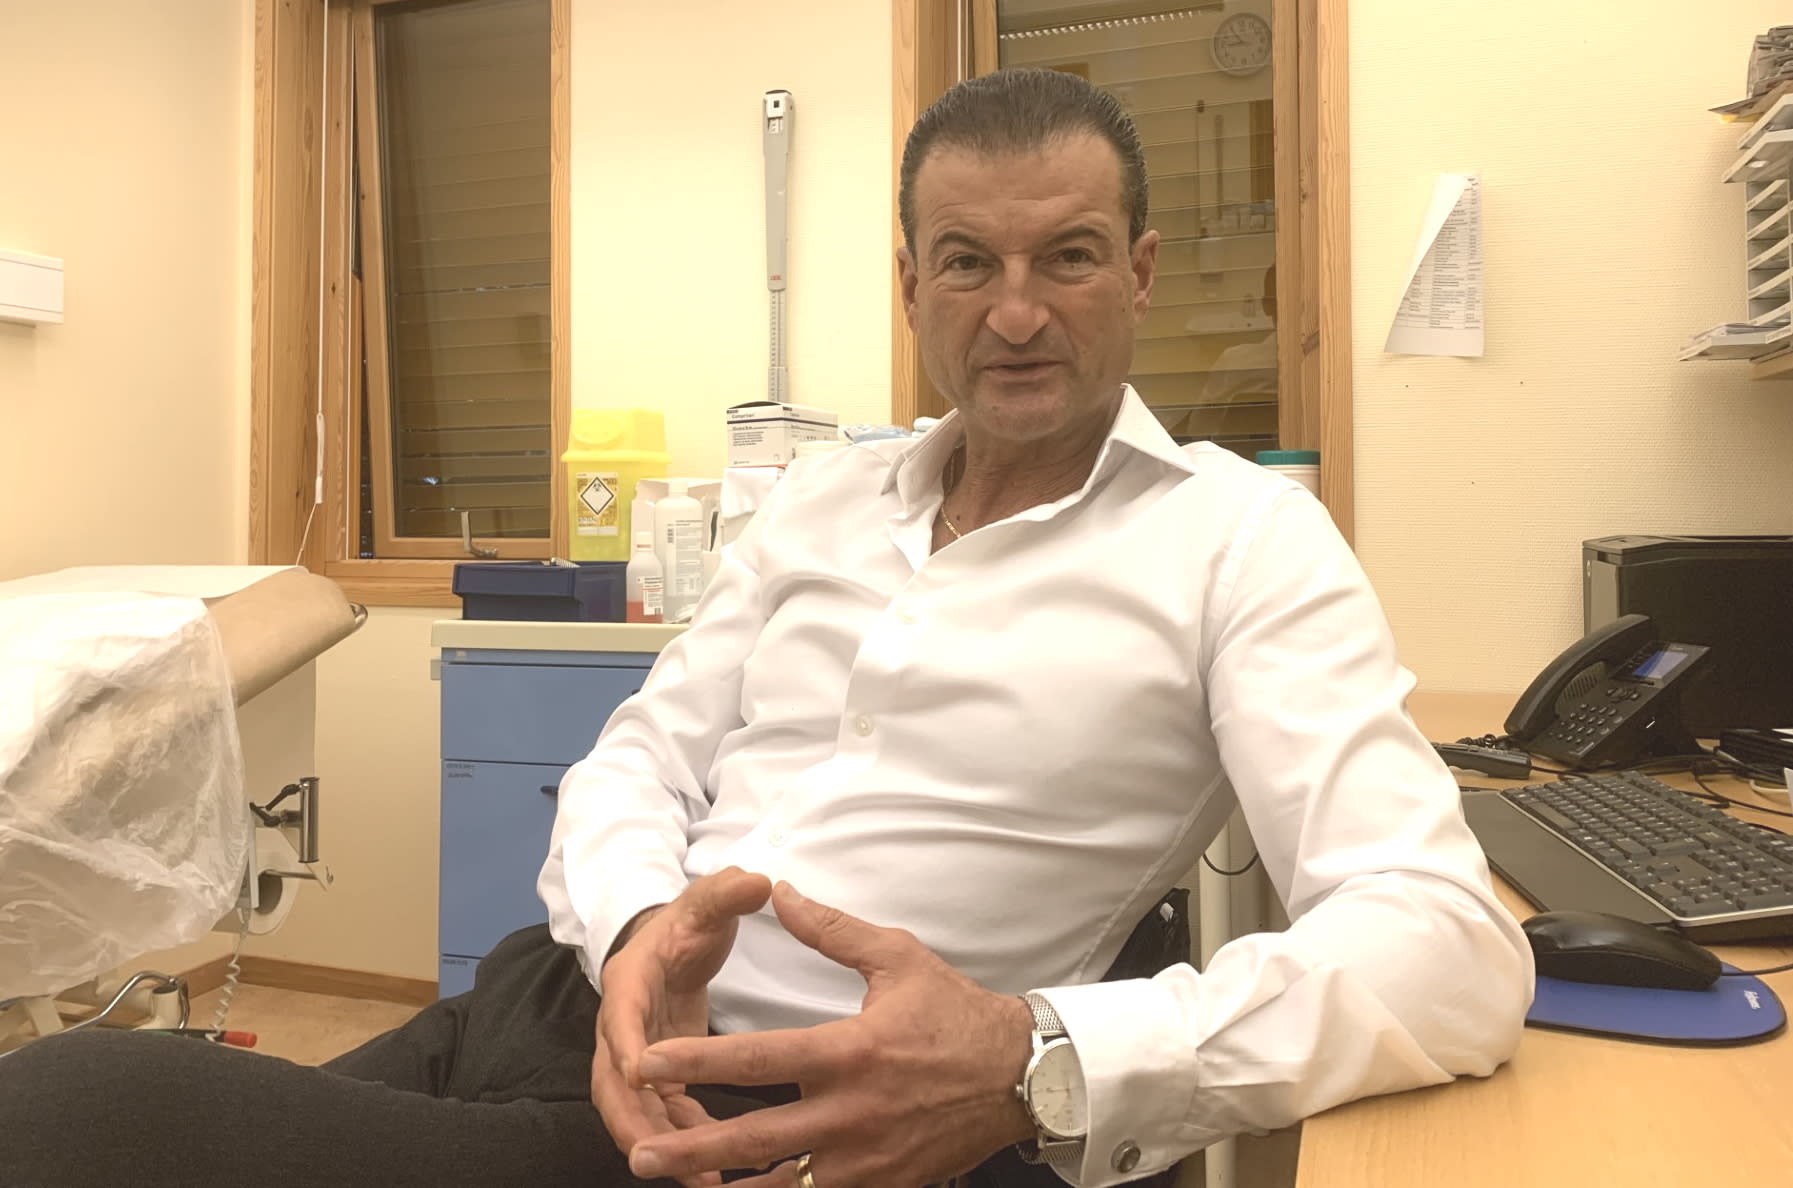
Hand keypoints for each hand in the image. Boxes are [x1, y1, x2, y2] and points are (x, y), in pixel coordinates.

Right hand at [593, 866, 772, 1186]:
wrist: (673, 940)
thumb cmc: (689, 922)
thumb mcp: (707, 902)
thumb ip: (728, 892)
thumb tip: (759, 880)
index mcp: (629, 982)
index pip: (619, 1017)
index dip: (626, 1047)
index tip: (641, 1076)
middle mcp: (621, 1025)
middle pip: (611, 1082)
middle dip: (633, 1121)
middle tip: (658, 1155)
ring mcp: (634, 1054)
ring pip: (631, 1109)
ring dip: (659, 1143)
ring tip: (700, 1179)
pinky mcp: (656, 1075)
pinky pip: (660, 1115)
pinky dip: (681, 1140)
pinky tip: (714, 1168)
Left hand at [625, 882, 1036, 1187]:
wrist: (1021, 1077)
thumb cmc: (955, 1013)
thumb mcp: (897, 958)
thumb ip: (831, 930)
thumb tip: (779, 892)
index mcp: (850, 1053)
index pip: (758, 1061)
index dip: (698, 1063)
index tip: (647, 1064)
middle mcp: (852, 1114)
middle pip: (755, 1139)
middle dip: (692, 1148)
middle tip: (641, 1153)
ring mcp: (867, 1161)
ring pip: (782, 1187)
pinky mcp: (884, 1186)